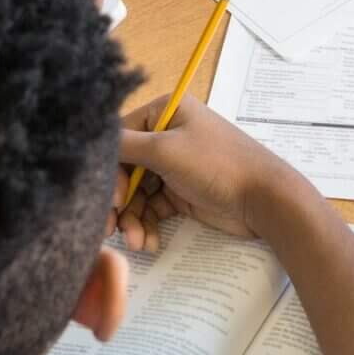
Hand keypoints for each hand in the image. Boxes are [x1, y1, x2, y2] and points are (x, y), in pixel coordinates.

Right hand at [111, 95, 309, 251]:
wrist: (264, 200)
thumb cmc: (217, 165)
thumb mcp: (165, 150)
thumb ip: (123, 145)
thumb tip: (89, 138)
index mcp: (165, 111)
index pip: (119, 137)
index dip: (110, 169)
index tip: (111, 199)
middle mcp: (167, 134)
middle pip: (124, 168)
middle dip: (117, 202)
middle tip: (108, 229)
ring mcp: (174, 165)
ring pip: (135, 193)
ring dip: (132, 219)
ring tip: (137, 242)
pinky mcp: (180, 193)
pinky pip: (152, 208)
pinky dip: (147, 225)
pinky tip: (150, 242)